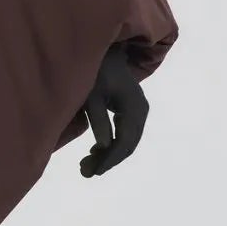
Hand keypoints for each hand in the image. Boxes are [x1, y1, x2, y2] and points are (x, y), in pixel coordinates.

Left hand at [79, 43, 148, 177]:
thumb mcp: (91, 95)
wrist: (104, 53)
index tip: (92, 172)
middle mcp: (141, 110)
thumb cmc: (94, 71)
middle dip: (108, 160)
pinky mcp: (131, 110)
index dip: (109, 159)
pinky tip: (95, 151)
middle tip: (85, 172)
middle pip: (128, 145)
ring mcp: (138, 110)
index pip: (124, 141)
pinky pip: (125, 134)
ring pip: (127, 141)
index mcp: (134, 107)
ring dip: (108, 155)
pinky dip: (111, 145)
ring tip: (86, 165)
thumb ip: (98, 119)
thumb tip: (105, 146)